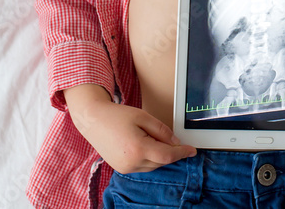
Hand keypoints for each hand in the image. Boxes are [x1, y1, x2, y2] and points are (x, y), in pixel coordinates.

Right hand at [64, 84, 196, 173]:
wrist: (93, 120)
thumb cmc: (116, 115)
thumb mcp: (143, 117)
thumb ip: (162, 130)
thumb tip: (175, 142)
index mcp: (138, 148)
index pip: (167, 155)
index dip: (182, 153)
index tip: (192, 150)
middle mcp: (131, 162)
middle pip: (161, 161)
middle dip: (170, 152)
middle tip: (176, 140)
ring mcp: (125, 168)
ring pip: (152, 165)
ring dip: (160, 155)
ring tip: (155, 139)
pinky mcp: (121, 168)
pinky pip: (142, 166)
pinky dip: (149, 158)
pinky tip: (147, 145)